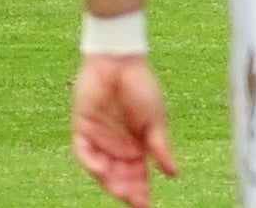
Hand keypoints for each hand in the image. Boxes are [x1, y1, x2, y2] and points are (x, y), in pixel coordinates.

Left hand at [71, 51, 179, 205]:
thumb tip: (173, 174)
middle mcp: (117, 147)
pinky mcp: (82, 130)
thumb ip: (160, 148)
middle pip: (120, 177)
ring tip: (120, 191)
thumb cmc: (141, 86)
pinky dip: (92, 162)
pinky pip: (84, 153)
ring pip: (102, 170)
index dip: (141, 191)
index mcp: (136, 145)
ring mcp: (99, 140)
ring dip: (110, 181)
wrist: (120, 61)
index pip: (138, 176)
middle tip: (135, 200)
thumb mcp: (156, 120)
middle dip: (127, 190)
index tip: (146, 205)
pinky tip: (101, 170)